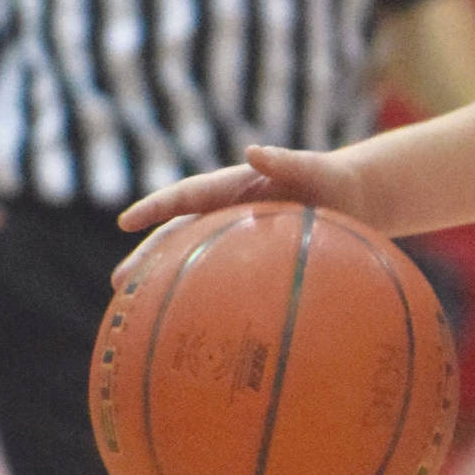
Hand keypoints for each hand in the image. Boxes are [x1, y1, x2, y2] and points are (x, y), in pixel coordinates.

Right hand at [111, 144, 366, 288]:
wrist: (355, 197)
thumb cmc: (332, 178)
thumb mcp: (313, 167)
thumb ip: (286, 160)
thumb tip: (253, 151)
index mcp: (234, 186)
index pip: (188, 196)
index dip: (156, 208)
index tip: (126, 222)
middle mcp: (227, 211)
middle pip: (179, 234)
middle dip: (148, 256)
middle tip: (119, 283)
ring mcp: (237, 237)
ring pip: (193, 257)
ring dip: (166, 278)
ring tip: (138, 308)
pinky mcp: (252, 259)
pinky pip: (221, 276)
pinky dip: (202, 292)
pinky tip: (192, 323)